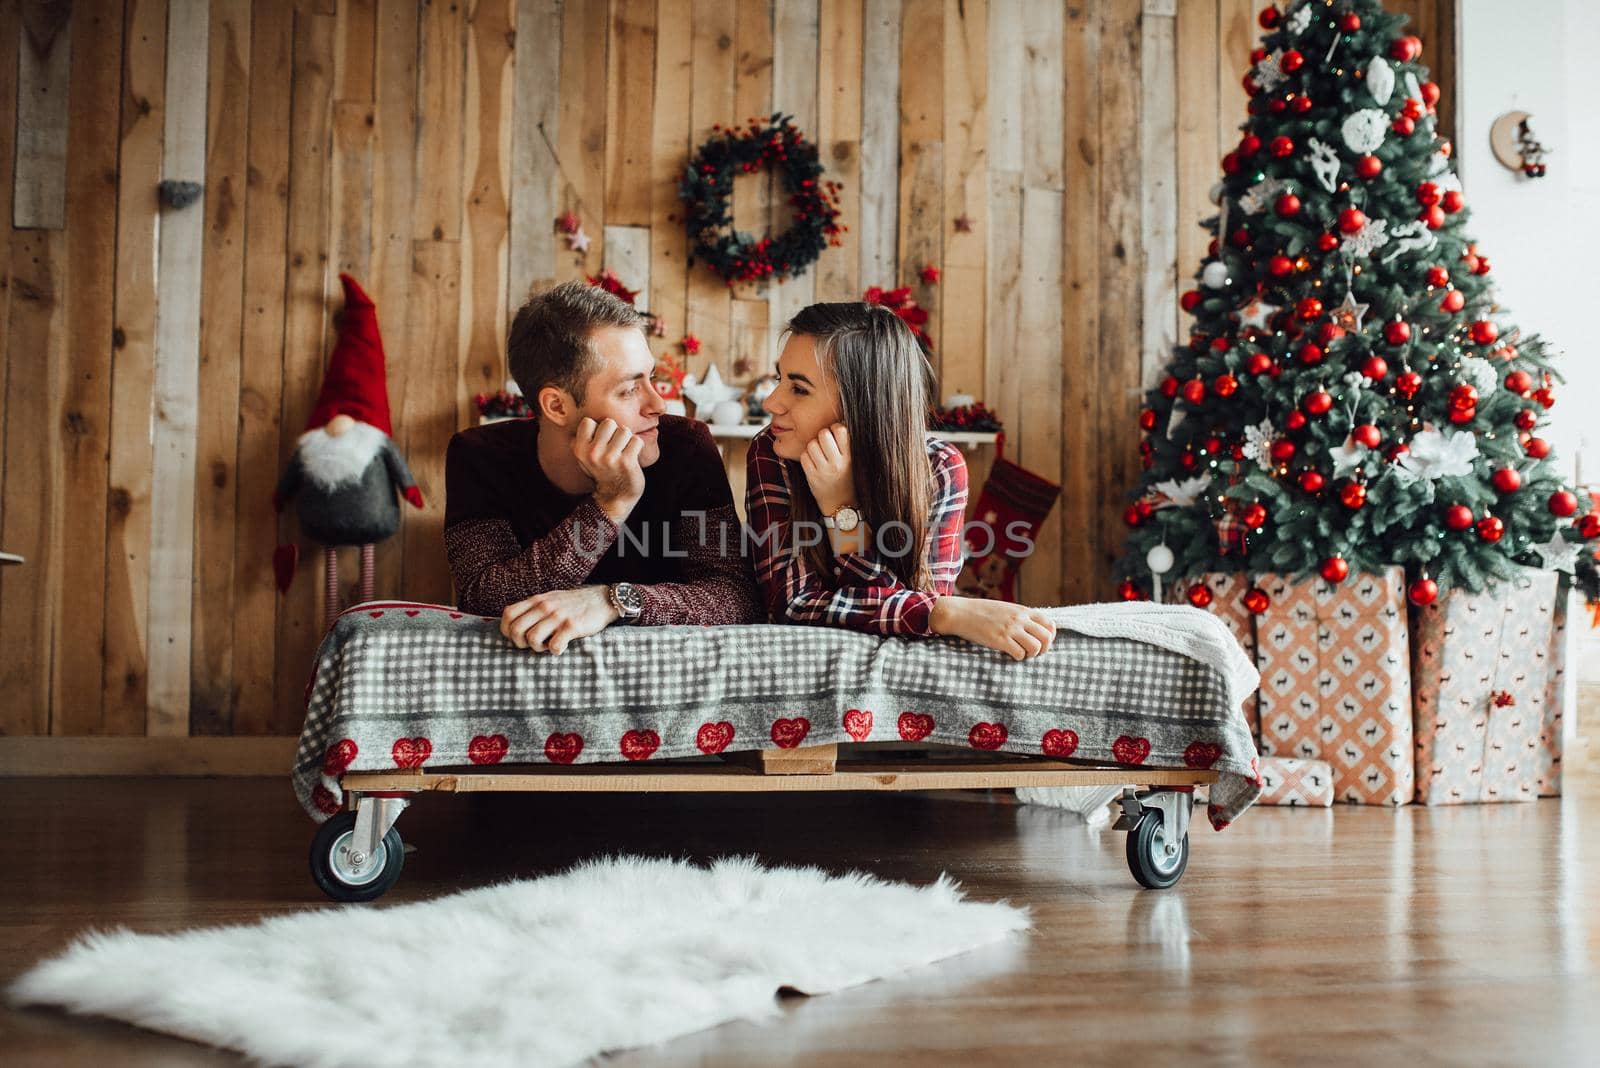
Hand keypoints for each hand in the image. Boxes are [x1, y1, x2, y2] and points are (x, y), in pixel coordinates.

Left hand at [500, 585, 619, 654]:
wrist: (603, 600)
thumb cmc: (575, 604)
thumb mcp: (551, 599)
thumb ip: (534, 608)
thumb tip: (515, 623)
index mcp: (537, 600)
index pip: (508, 614)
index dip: (507, 630)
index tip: (518, 637)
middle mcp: (545, 606)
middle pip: (516, 630)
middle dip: (521, 643)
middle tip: (533, 644)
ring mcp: (558, 616)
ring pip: (532, 639)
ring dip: (538, 648)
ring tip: (548, 645)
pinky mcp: (571, 626)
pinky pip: (554, 645)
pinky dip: (555, 651)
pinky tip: (562, 647)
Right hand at [573, 418, 645, 521]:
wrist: (615, 497)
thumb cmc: (602, 472)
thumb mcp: (583, 457)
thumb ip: (582, 439)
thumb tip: (577, 420)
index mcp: (579, 450)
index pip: (588, 422)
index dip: (597, 429)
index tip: (601, 441)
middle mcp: (593, 453)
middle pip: (608, 423)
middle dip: (614, 431)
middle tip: (615, 446)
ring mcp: (610, 458)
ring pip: (624, 430)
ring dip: (627, 439)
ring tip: (623, 451)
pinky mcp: (627, 462)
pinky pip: (636, 441)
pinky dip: (637, 446)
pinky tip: (632, 456)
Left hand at [799, 423, 853, 514]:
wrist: (841, 505)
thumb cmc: (846, 479)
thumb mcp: (851, 461)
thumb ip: (845, 444)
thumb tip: (837, 420)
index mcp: (849, 457)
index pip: (840, 430)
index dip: (835, 428)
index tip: (835, 434)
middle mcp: (837, 463)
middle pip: (823, 434)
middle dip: (822, 435)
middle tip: (825, 443)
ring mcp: (823, 471)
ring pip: (811, 444)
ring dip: (813, 446)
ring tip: (819, 454)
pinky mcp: (812, 477)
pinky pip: (804, 457)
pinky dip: (806, 457)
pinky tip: (813, 462)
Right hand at [929, 596, 1055, 660]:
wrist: (960, 612)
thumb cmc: (981, 612)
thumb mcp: (1005, 608)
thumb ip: (1019, 616)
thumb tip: (1032, 628)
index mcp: (1022, 610)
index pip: (1049, 624)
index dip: (1049, 637)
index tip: (1041, 642)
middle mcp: (1020, 619)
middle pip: (1046, 637)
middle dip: (1044, 649)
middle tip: (1034, 653)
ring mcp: (1010, 629)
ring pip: (1036, 647)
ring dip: (1031, 655)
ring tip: (1022, 654)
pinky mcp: (1000, 640)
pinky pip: (1020, 654)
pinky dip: (1018, 658)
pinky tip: (1010, 655)